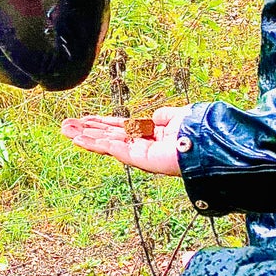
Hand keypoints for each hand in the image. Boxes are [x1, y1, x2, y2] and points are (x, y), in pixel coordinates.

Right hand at [59, 105, 193, 176]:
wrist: (210, 143)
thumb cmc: (200, 131)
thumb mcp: (179, 116)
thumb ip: (164, 116)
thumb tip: (153, 117)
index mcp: (152, 136)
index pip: (121, 128)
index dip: (102, 123)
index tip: (85, 119)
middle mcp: (143, 146)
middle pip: (109, 136)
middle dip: (87, 130)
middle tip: (64, 125)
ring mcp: (140, 154)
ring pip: (107, 143)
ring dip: (85, 137)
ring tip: (64, 131)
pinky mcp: (140, 159)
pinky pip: (114, 149)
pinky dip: (95, 144)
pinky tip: (79, 139)